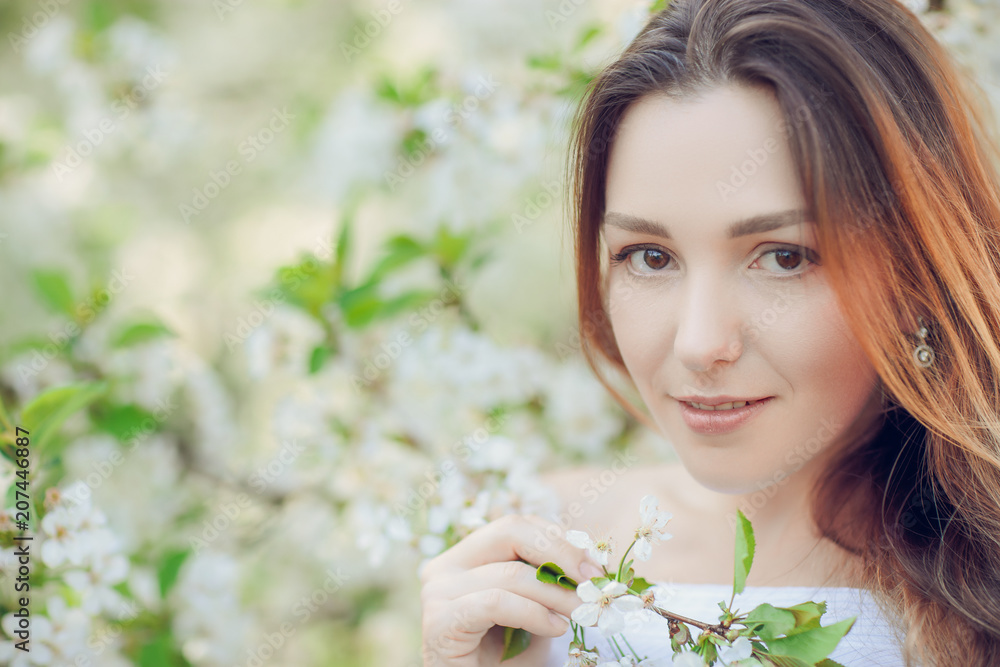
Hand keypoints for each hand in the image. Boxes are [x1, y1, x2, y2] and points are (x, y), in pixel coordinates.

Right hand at [419, 513, 603, 666]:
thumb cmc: (504, 662)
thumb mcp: (533, 613)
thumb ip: (549, 584)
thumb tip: (591, 563)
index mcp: (465, 558)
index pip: (516, 527)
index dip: (558, 540)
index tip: (594, 567)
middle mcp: (445, 566)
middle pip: (509, 531)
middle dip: (560, 554)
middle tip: (592, 582)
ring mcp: (438, 591)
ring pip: (510, 573)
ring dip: (556, 594)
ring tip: (581, 614)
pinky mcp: (440, 620)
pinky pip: (496, 602)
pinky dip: (533, 613)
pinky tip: (554, 629)